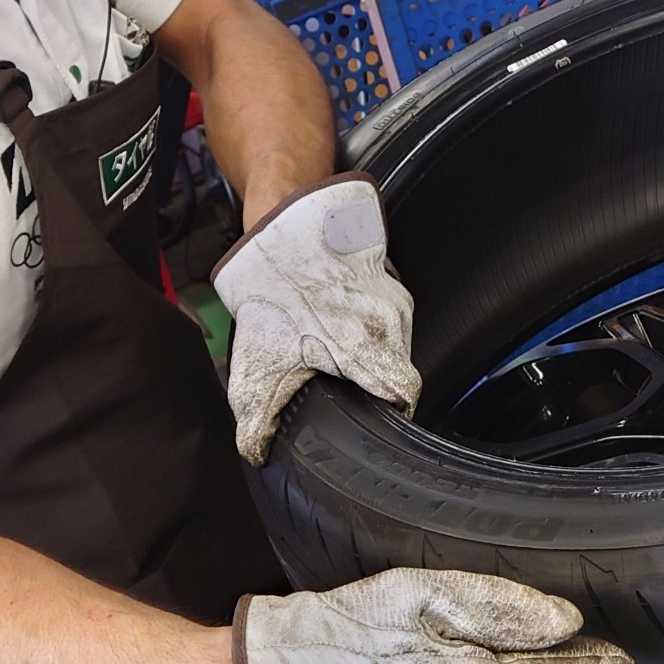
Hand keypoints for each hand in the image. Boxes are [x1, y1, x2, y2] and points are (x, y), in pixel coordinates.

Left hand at [211, 175, 418, 464]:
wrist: (285, 212)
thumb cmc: (277, 284)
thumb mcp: (258, 361)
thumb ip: (258, 417)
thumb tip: (257, 451)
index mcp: (373, 348)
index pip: (406, 395)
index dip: (391, 413)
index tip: (371, 420)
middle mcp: (394, 320)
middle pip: (396, 366)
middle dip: (368, 378)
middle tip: (333, 379)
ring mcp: (394, 290)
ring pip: (390, 336)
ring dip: (365, 345)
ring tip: (326, 342)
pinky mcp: (387, 269)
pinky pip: (383, 307)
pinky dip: (362, 318)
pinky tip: (329, 314)